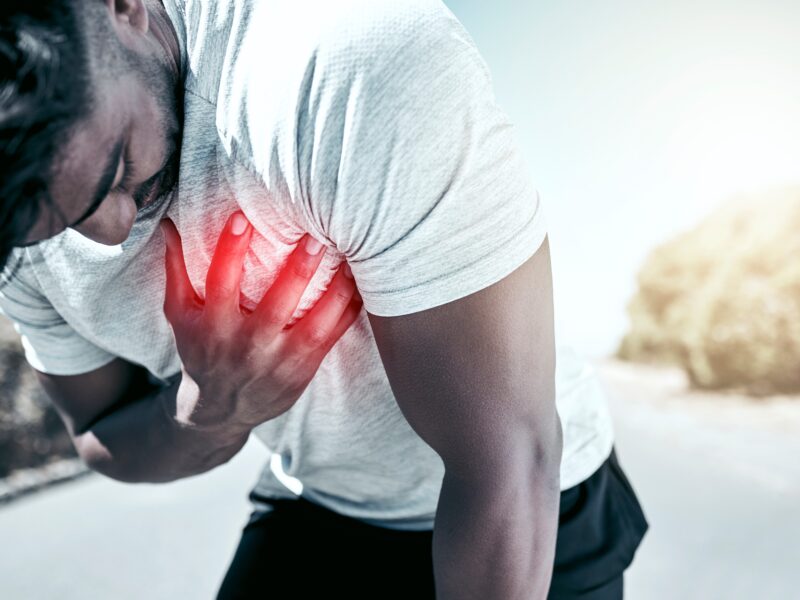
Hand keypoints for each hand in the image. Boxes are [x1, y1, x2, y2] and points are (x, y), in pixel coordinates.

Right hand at [159, 211, 361, 431]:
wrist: (219, 409)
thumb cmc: (200, 350)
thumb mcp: (179, 315)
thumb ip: (176, 270)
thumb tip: (169, 224)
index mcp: (213, 325)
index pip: (220, 282)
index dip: (229, 249)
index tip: (243, 217)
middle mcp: (247, 344)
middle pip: (276, 304)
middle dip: (298, 270)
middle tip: (316, 237)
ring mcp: (279, 360)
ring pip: (314, 324)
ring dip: (336, 291)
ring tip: (350, 258)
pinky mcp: (304, 369)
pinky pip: (332, 337)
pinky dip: (349, 311)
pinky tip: (362, 285)